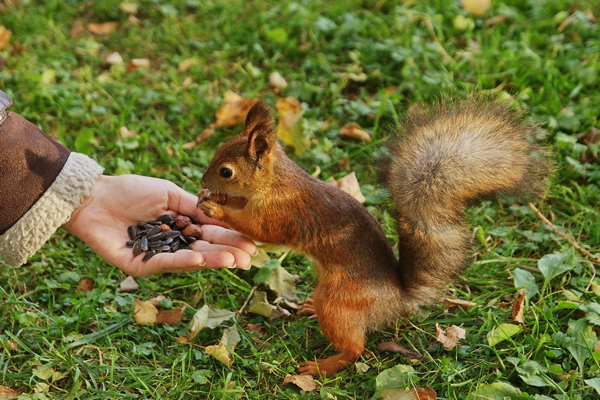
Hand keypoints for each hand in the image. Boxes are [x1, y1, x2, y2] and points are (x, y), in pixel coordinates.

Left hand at [62, 174, 256, 276]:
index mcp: (181, 227)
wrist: (94, 197)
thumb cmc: (131, 190)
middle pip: (204, 251)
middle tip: (249, 259)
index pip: (210, 235)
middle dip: (227, 254)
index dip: (230, 239)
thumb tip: (222, 218)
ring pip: (188, 260)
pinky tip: (201, 260)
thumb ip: (194, 206)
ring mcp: (157, 257)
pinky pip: (164, 263)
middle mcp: (172, 244)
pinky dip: (182, 262)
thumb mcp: (169, 193)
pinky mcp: (139, 265)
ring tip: (233, 261)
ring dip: (211, 261)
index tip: (252, 245)